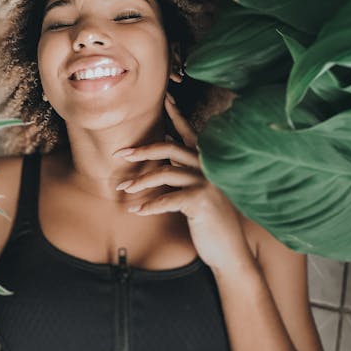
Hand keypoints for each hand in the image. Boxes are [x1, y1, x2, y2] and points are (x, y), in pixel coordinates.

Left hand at [113, 93, 254, 271]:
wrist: (231, 252)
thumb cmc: (211, 221)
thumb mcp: (200, 190)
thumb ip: (186, 170)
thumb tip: (166, 148)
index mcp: (208, 162)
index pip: (189, 132)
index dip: (176, 115)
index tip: (165, 98)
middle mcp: (208, 167)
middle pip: (169, 148)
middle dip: (142, 149)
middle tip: (120, 153)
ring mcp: (206, 183)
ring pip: (164, 173)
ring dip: (139, 181)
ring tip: (123, 189)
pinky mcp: (201, 202)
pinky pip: (167, 199)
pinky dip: (149, 205)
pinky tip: (137, 210)